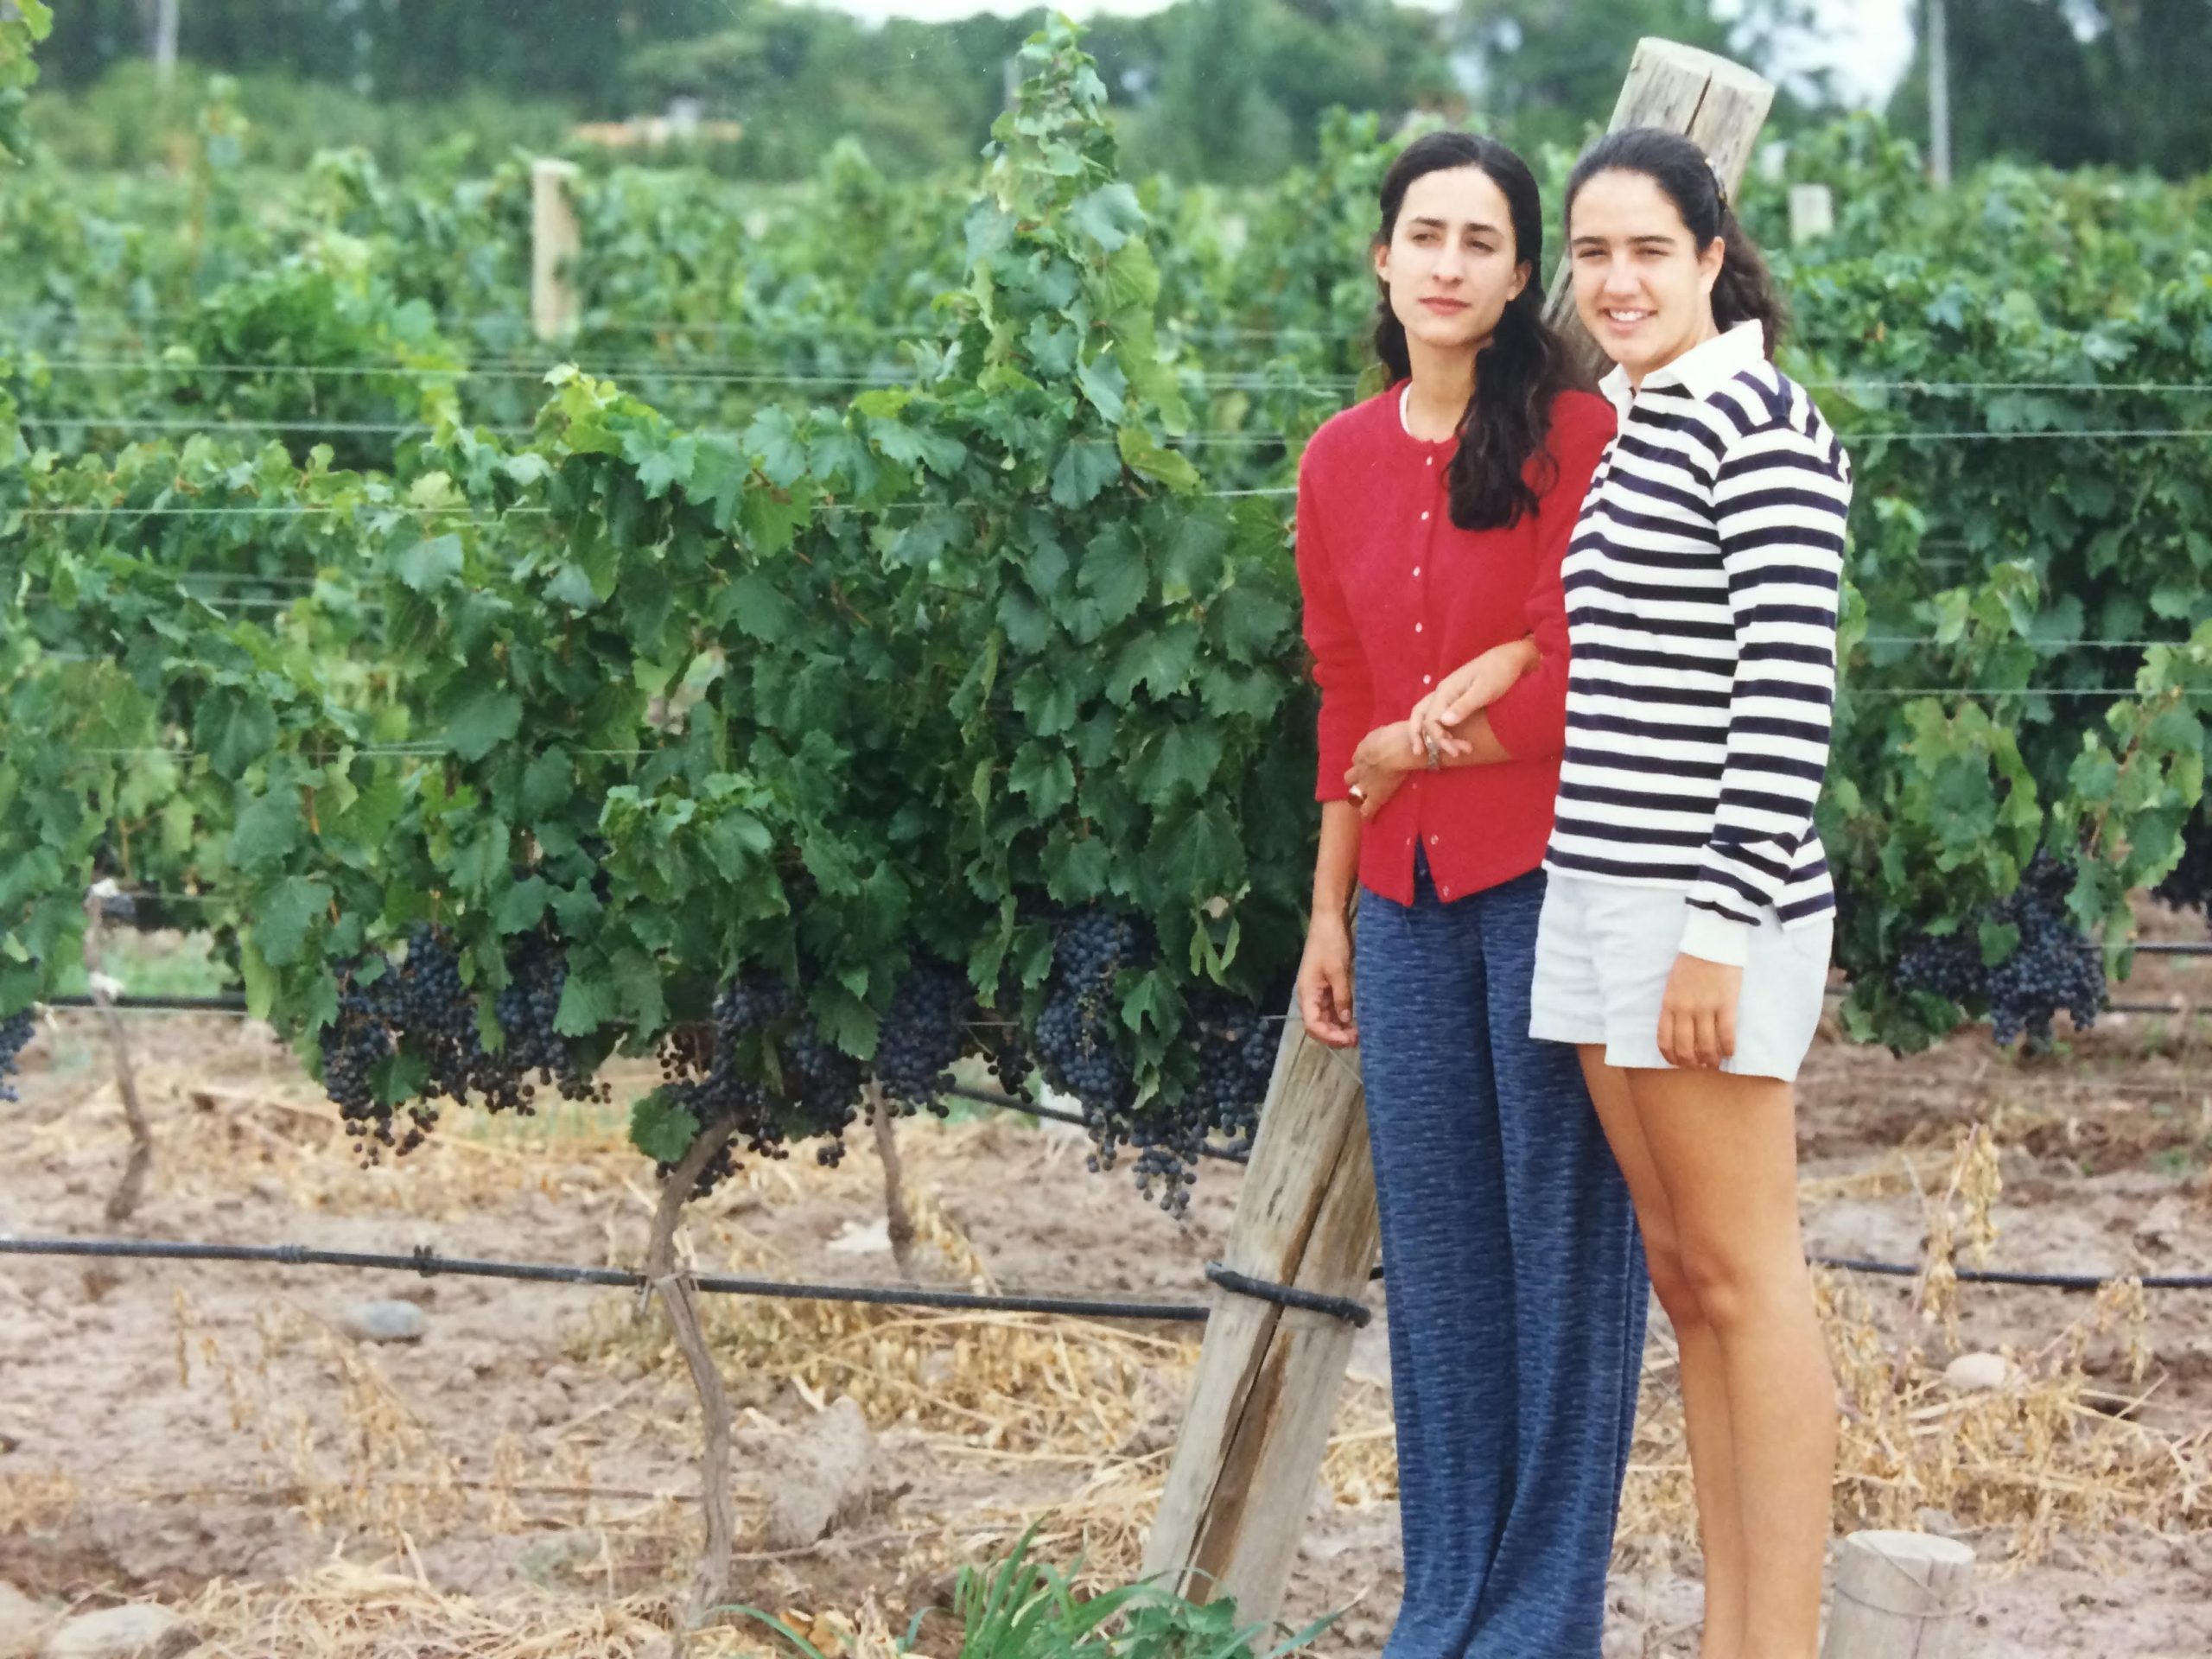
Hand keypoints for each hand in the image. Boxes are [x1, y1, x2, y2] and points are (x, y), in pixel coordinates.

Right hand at [1297, 913, 1357, 1047]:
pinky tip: (1355, 1020)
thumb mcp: (1338, 970)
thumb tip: (1346, 1019)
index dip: (1330, 1036)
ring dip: (1339, 1027)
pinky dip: (1341, 1016)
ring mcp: (1317, 991)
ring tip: (1359, 1033)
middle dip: (1335, 1035)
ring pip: (1325, 1018)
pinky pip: (1331, 1007)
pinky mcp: (1326, 985)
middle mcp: (1309, 995)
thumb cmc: (1330, 943)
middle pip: (1318, 1025)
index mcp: (1307, 993)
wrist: (1329, 920)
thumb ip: (1342, 996)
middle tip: (1358, 1039)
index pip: (1313, 1025)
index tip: (1350, 1040)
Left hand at [1343, 722, 1417, 820]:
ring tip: (1362, 800)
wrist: (1398, 749)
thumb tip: (1391, 735)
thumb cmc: (1398, 735)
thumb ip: (1384, 736)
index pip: (1358, 759)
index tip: (1367, 765)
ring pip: (1354, 793)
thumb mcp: (1387, 731)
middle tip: (1362, 782)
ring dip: (1358, 795)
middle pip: (1350, 776)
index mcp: (1363, 750)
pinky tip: (1367, 818)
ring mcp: (1365, 782)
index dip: (1362, 763)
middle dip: (1354, 779)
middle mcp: (1360, 767)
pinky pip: (1367, 808)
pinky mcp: (1375, 795)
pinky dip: (1367, 813)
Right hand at [1407, 639, 1536, 758]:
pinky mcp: (1457, 696)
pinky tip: (1451, 738)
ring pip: (1428, 716)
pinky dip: (1440, 728)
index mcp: (1446, 690)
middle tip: (1449, 756)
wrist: (1511, 658)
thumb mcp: (1484, 691)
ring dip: (1433, 735)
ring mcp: (1448, 693)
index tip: (1455, 751)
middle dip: (1428, 739)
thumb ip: (1463, 706)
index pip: (1431, 720)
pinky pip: (1438, 714)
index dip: (1439, 739)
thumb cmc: (1500, 673)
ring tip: (1450, 750)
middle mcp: (1443, 691)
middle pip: (1422, 718)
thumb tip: (1443, 722)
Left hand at [1657, 953, 1741, 1069]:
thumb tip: (1679, 1031)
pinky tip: (1730, 1052)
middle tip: (1699, 1066)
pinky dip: (1728, 1048)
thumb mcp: (1672, 985)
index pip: (1664, 1040)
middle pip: (1685, 1047)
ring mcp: (1705, 1008)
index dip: (1671, 1057)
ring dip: (1711, 1060)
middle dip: (1691, 1063)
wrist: (1711, 942)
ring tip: (1715, 1063)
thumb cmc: (1691, 963)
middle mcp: (1685, 1009)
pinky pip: (1726, 1034)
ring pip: (1706, 1045)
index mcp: (1669, 1004)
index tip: (1679, 1063)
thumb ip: (1673, 1006)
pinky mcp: (1726, 1004)